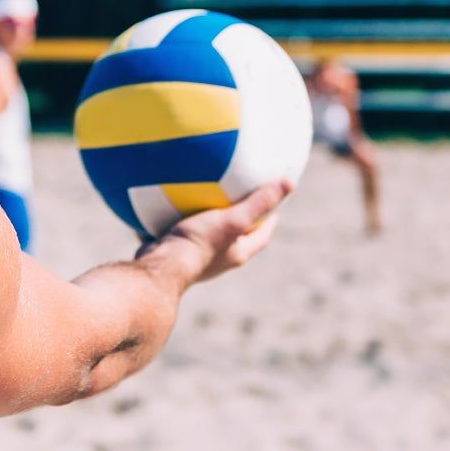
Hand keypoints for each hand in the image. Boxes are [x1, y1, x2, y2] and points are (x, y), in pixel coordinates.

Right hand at [142, 180, 293, 285]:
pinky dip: (180, 221)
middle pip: (236, 237)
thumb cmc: (198, 243)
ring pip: (208, 236)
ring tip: (206, 197)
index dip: (269, 222)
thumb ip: (258, 203)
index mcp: (236, 254)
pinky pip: (181, 234)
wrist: (159, 266)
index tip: (274, 208)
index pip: (261, 237)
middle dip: (240, 221)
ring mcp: (195, 258)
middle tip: (240, 198)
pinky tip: (170, 205)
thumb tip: (290, 183)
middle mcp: (218, 259)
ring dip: (209, 220)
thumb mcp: (233, 220)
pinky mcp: (174, 254)